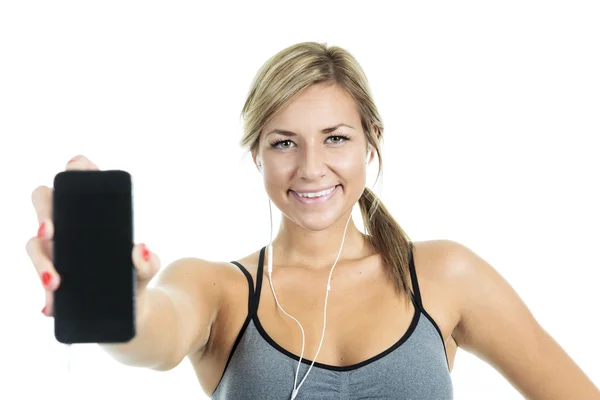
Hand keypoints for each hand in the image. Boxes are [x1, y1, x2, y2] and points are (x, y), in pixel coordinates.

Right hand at [25, 155, 160, 316]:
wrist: (130, 309)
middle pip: (45, 202)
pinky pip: (40, 280)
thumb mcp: (148, 270)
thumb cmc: (136, 277)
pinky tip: (50, 307)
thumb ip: (148, 262)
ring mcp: (56, 249)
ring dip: (41, 261)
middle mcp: (69, 225)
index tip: (75, 167)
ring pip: (35, 244)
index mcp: (93, 212)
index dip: (76, 168)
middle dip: (43, 212)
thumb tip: (140, 249)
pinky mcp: (51, 277)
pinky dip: (46, 295)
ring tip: (55, 282)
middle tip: (51, 231)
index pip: (79, 179)